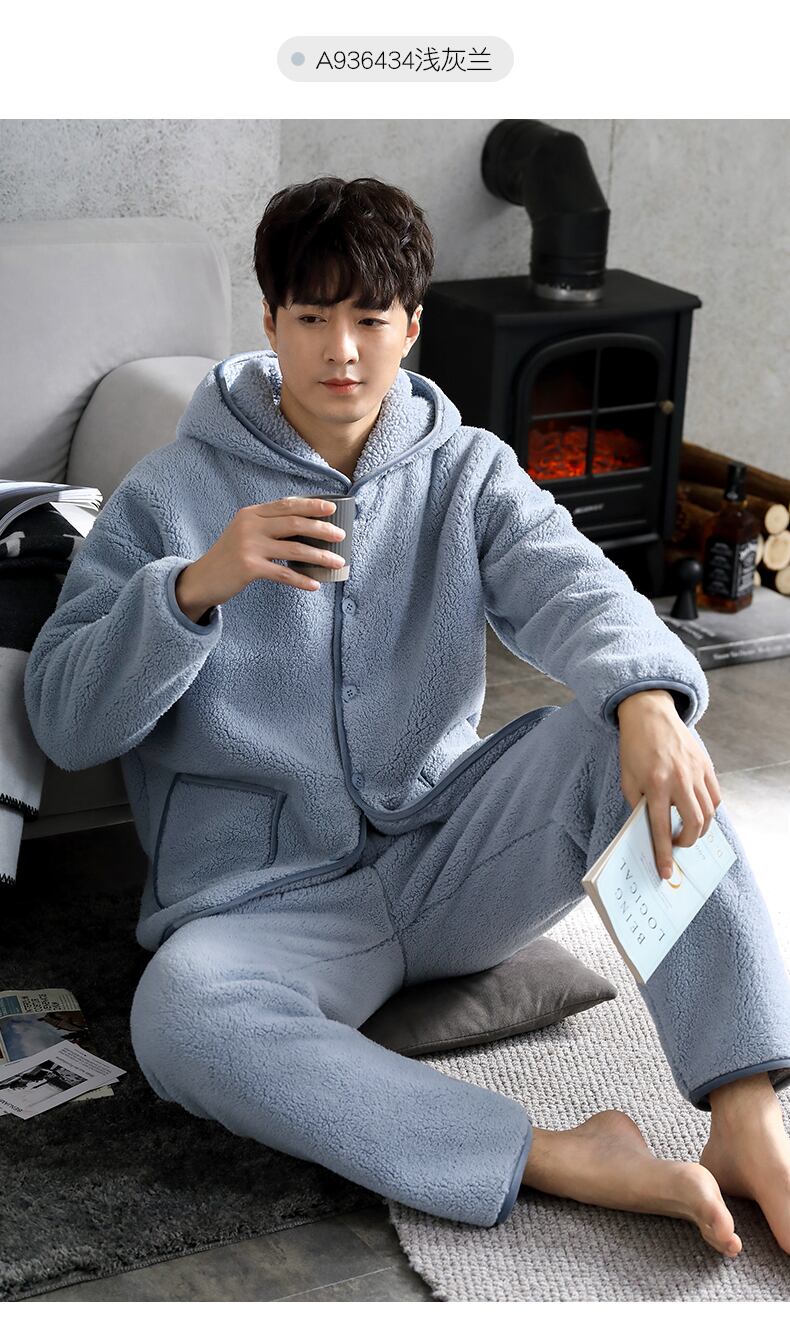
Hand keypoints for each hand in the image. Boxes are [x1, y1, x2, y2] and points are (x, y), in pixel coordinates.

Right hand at [174, 496, 347, 620]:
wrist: (202, 578)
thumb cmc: (230, 556)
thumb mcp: (245, 533)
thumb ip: (269, 526)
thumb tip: (307, 527)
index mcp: (251, 513)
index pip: (286, 505)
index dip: (311, 505)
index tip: (332, 508)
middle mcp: (250, 526)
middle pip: (294, 523)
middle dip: (321, 529)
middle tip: (341, 535)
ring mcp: (248, 546)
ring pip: (294, 549)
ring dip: (319, 556)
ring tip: (338, 562)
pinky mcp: (248, 568)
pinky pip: (283, 574)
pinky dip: (301, 579)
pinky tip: (314, 584)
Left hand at [616, 689, 722, 879]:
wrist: (649, 714)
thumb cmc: (634, 748)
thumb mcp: (627, 779)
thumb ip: (638, 805)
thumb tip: (650, 830)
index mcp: (655, 785)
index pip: (661, 828)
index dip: (663, 854)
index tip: (665, 872)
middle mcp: (679, 780)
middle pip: (694, 824)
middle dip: (686, 842)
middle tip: (677, 845)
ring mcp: (696, 772)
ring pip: (708, 813)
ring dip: (700, 829)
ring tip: (687, 831)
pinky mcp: (706, 765)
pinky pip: (715, 797)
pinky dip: (709, 810)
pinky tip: (698, 813)